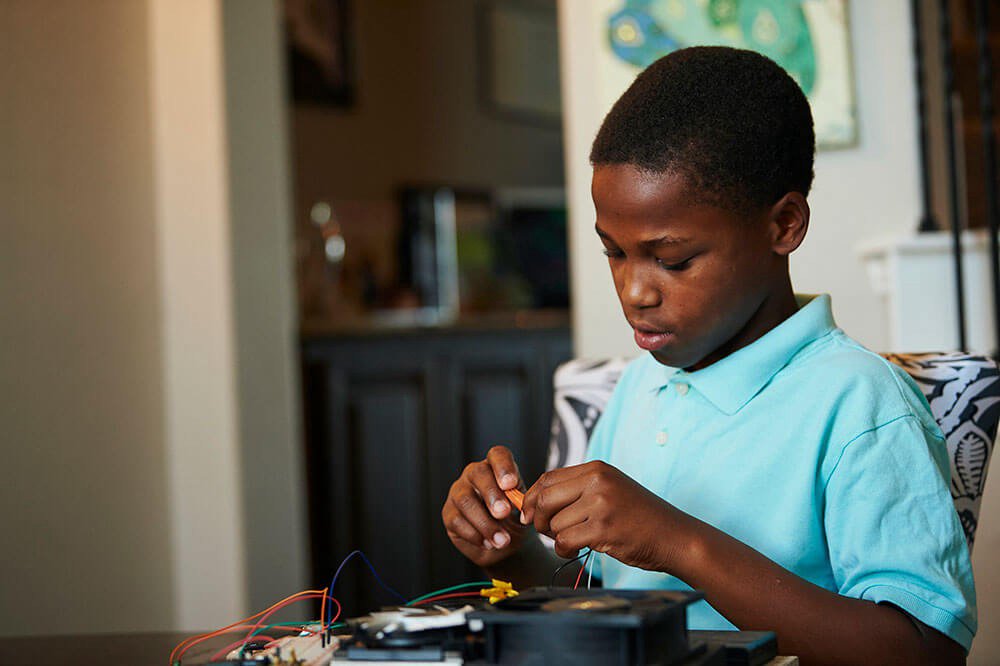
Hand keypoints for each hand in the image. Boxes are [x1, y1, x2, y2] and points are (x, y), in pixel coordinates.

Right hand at [442, 446, 528, 567]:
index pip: (497, 455)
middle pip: (478, 473)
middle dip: (492, 494)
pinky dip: (475, 535)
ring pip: (465, 500)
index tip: (511, 484)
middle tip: (505, 513)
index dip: (503, 466)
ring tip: (502, 540)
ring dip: (485, 522)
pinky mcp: (449, 514)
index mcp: (495, 468)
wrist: (502, 544)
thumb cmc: (513, 519)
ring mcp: (458, 493)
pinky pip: (457, 521)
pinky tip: (488, 543)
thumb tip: (523, 504)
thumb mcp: (523, 508)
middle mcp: (474, 475)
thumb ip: (522, 502)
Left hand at [520, 461, 685, 571]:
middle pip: (545, 498)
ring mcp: (601, 504)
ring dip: (556, 538)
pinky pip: (565, 541)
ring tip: (572, 541)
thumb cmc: (640, 517)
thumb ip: (578, 490)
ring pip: (554, 522)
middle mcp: (598, 481)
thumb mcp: (610, 490)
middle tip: (546, 531)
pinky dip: (564, 550)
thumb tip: (536, 500)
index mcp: (597, 469)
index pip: (548, 478)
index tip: (528, 513)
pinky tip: (576, 550)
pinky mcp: (603, 529)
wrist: (675, 536)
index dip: (531, 497)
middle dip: (538, 519)